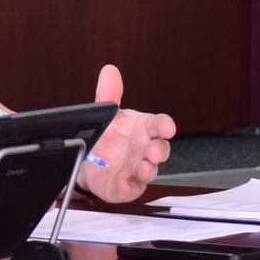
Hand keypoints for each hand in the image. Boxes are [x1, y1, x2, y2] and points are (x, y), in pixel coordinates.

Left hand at [79, 65, 175, 201]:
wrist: (92, 162)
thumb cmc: (110, 136)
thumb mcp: (108, 115)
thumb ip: (109, 95)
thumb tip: (109, 70)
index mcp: (144, 128)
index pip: (159, 124)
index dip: (165, 125)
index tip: (168, 127)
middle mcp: (145, 150)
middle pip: (160, 150)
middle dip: (158, 151)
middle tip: (153, 152)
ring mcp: (138, 169)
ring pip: (149, 171)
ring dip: (146, 170)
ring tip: (142, 168)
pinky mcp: (127, 187)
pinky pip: (130, 189)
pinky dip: (127, 189)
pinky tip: (123, 186)